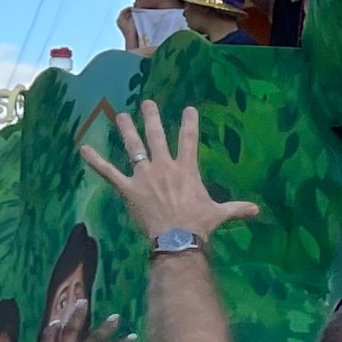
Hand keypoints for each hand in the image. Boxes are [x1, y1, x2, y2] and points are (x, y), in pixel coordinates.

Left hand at [77, 102, 260, 244]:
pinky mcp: (127, 188)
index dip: (190, 122)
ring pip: (133, 147)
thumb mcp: (220, 213)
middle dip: (152, 118)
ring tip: (121, 116)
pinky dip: (95, 160)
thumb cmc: (199, 224)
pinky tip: (83, 148)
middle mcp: (164, 166)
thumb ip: (237, 208)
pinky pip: (108, 172)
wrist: (177, 238)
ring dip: (126, 130)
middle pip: (157, 136)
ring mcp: (144, 176)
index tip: (189, 109)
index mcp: (186, 169)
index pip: (190, 140)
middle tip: (147, 103)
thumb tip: (257, 211)